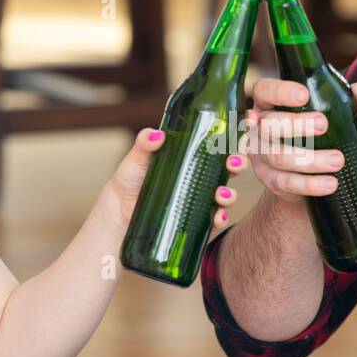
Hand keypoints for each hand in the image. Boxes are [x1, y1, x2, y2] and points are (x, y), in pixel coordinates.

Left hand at [104, 127, 247, 228]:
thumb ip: (144, 145)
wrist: (118, 213)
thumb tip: (157, 135)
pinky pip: (215, 220)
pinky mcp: (196, 221)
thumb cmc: (129, 182)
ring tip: (222, 194)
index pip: (218, 147)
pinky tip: (218, 216)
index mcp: (192, 159)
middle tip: (233, 164)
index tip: (237, 139)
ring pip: (226, 195)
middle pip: (229, 169)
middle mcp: (200, 179)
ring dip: (231, 194)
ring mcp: (200, 200)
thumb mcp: (136, 160)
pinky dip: (221, 218)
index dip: (232, 142)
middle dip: (238, 166)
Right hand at [244, 77, 356, 205]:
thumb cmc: (318, 129)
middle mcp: (259, 129)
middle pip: (268, 125)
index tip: (304, 95)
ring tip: (338, 160)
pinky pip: (286, 183)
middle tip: (324, 125)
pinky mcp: (271, 180)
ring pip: (278, 157)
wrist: (305, 170)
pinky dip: (309, 184)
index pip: (264, 90)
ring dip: (309, 159)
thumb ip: (355, 96)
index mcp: (269, 104)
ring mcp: (261, 156)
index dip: (279, 92)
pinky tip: (330, 184)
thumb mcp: (336, 107)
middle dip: (296, 125)